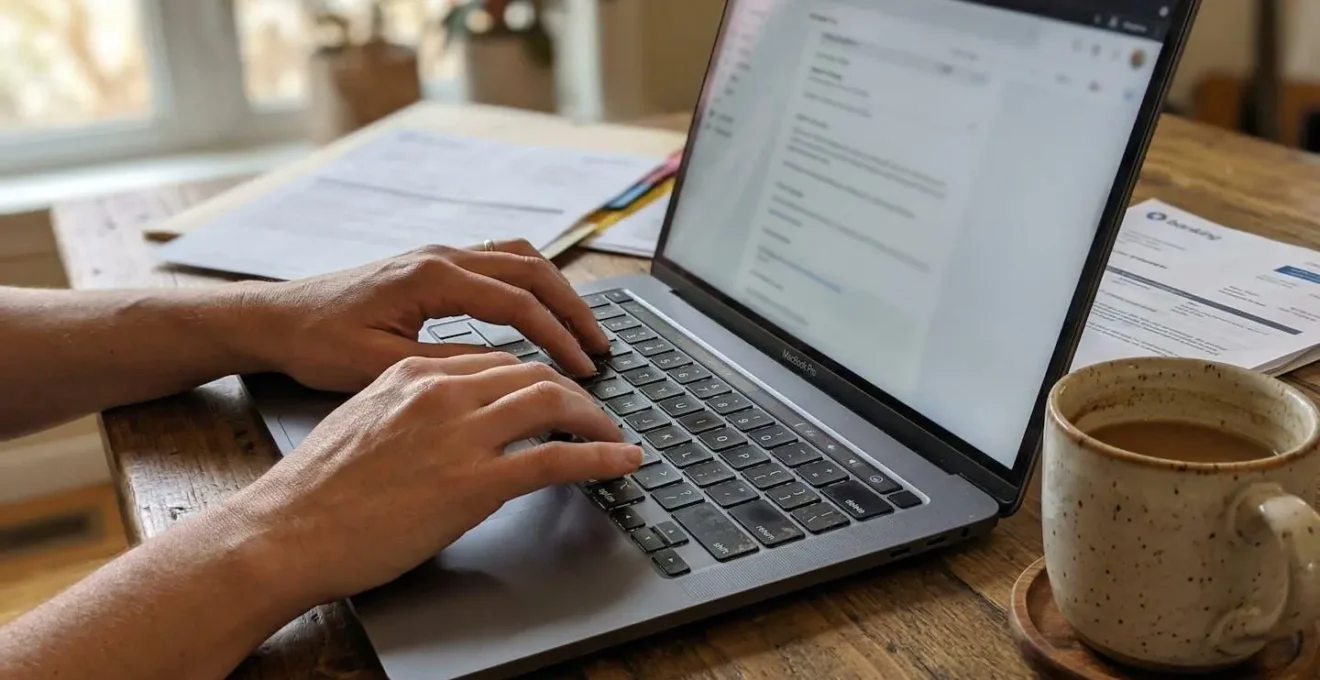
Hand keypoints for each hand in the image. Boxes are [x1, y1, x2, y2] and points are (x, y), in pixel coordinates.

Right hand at [226, 352, 642, 606]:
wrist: (283, 531)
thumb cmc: (313, 491)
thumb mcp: (361, 422)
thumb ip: (408, 409)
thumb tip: (443, 422)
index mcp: (412, 373)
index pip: (495, 361)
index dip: (535, 376)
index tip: (555, 392)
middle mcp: (441, 391)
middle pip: (531, 372)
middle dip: (574, 389)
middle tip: (595, 411)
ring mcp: (460, 434)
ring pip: (553, 400)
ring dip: (594, 415)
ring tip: (613, 433)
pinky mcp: (475, 482)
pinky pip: (558, 456)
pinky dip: (601, 455)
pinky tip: (622, 461)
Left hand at [239, 240, 608, 391]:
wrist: (275, 317)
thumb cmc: (317, 343)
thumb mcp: (381, 365)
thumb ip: (446, 365)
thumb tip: (504, 373)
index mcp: (431, 277)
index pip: (518, 304)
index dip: (557, 338)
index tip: (584, 370)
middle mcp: (441, 256)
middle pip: (532, 272)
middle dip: (574, 309)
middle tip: (602, 347)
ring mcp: (438, 255)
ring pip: (520, 260)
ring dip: (557, 292)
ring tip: (582, 329)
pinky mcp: (432, 264)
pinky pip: (499, 262)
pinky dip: (531, 285)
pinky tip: (540, 312)